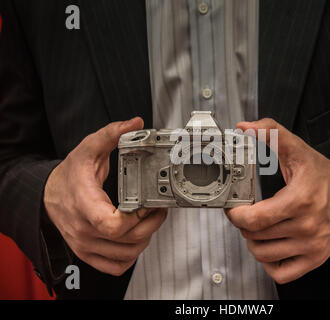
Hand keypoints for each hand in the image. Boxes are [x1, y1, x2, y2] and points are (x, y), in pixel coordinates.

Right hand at [44, 118, 166, 275]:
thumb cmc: (69, 176)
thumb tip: (135, 124)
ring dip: (145, 239)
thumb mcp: (88, 149)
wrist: (48, 195)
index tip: (146, 203)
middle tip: (157, 208)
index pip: (112, 224)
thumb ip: (111, 134)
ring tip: (149, 220)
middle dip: (151, 224)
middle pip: (127, 240)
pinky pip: (117, 266)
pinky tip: (135, 238)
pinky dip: (131, 256)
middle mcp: (85, 230)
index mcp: (85, 205)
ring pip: (127, 254)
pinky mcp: (89, 253)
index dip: (136, 216)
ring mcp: (87, 245)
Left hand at [226, 119, 329, 283]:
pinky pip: (281, 273)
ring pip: (263, 255)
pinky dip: (269, 263)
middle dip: (243, 224)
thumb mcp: (297, 149)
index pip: (254, 219)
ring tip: (257, 228)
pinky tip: (270, 246)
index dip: (236, 214)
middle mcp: (306, 226)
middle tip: (246, 214)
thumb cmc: (324, 175)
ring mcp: (311, 246)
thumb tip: (246, 128)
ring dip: (253, 242)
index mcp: (300, 200)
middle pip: (255, 236)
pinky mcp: (314, 259)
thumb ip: (271, 133)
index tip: (234, 207)